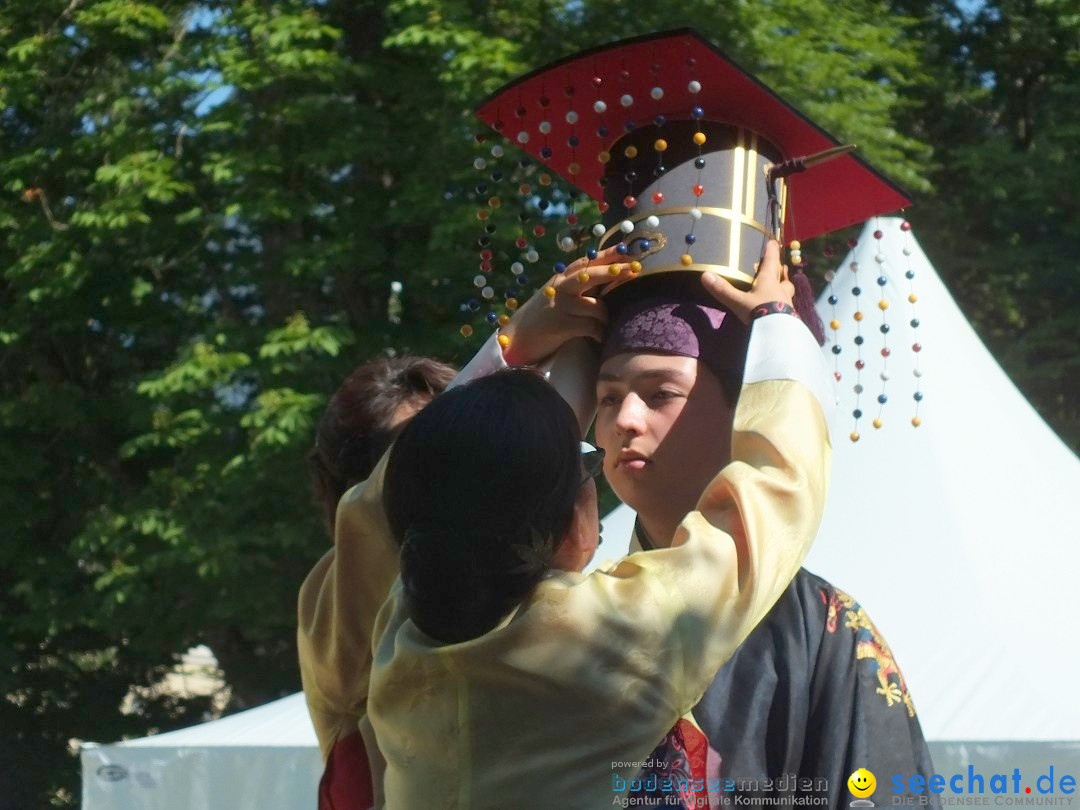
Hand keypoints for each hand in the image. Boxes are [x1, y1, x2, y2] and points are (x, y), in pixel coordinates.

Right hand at [500, 246, 624, 365]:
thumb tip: (610, 280)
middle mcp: (561, 288)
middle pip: (592, 275)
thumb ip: (577, 288)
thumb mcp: (556, 296)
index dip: (608, 255)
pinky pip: (592, 327)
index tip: (628, 250)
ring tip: (602, 327)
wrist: (515, 339)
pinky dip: (599, 334)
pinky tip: (598, 338)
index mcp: (560, 279)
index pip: (586, 262)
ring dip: (605, 319)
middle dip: (615, 272)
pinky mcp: (562, 325)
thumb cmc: (540, 318)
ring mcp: (561, 306)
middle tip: (634, 271)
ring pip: (598, 307)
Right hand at [699, 240, 794, 324]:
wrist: (777, 335)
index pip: (772, 262)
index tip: (774, 242)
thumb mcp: (738, 301)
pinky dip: (782, 306)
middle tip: (781, 271)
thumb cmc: (760, 311)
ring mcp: (787, 305)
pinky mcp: (789, 319)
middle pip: (784, 280)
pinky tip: (777, 311)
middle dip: (782, 274)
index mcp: (770, 281)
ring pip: (787, 294)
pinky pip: (786, 308)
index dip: (772, 251)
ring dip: (783, 291)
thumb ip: (723, 290)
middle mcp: (781, 291)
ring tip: (779, 292)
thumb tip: (705, 275)